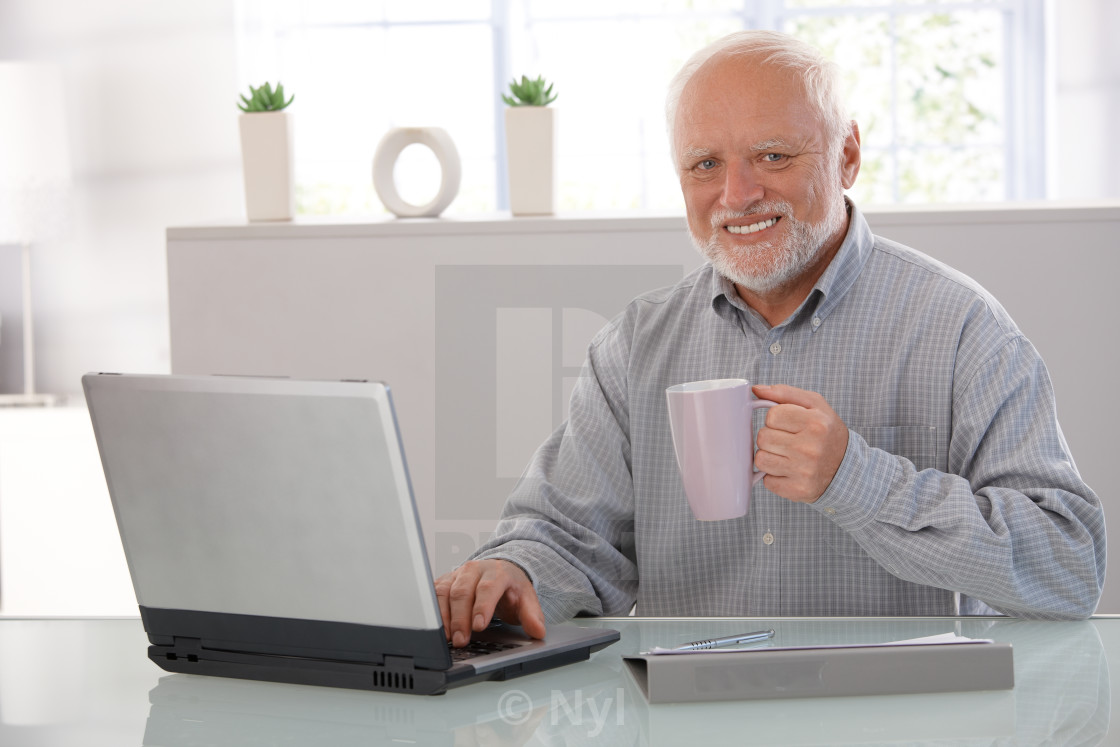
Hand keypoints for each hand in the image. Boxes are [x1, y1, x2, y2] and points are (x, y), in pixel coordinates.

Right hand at [434, 559, 546, 646]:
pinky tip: (438, 629)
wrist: (499, 572)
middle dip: (461, 618)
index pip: (488, 588)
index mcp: (497, 572)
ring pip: (445, 593)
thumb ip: (532, 615)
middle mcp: (474, 570)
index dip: (482, 607)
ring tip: (449, 638)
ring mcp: (457, 574)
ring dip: (445, 617)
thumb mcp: (526, 599)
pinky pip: (435, 595)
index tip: (479, 626)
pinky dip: (434, 612)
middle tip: (462, 640)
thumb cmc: (510, 588)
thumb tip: (538, 631)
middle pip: (463, 592)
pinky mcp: (445, 581)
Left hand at [752, 384, 848, 502]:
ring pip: (761, 459)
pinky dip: (774, 476)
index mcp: (816, 423)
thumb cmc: (826, 432)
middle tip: (787, 440)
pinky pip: (767, 481)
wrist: (847, 469)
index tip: (788, 424)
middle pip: (763, 437)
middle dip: (771, 437)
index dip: (776, 419)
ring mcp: (804, 472)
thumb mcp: (815, 405)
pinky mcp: (798, 490)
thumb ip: (784, 393)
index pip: (772, 416)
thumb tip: (755, 389)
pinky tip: (789, 471)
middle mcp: (810, 448)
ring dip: (769, 456)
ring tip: (786, 455)